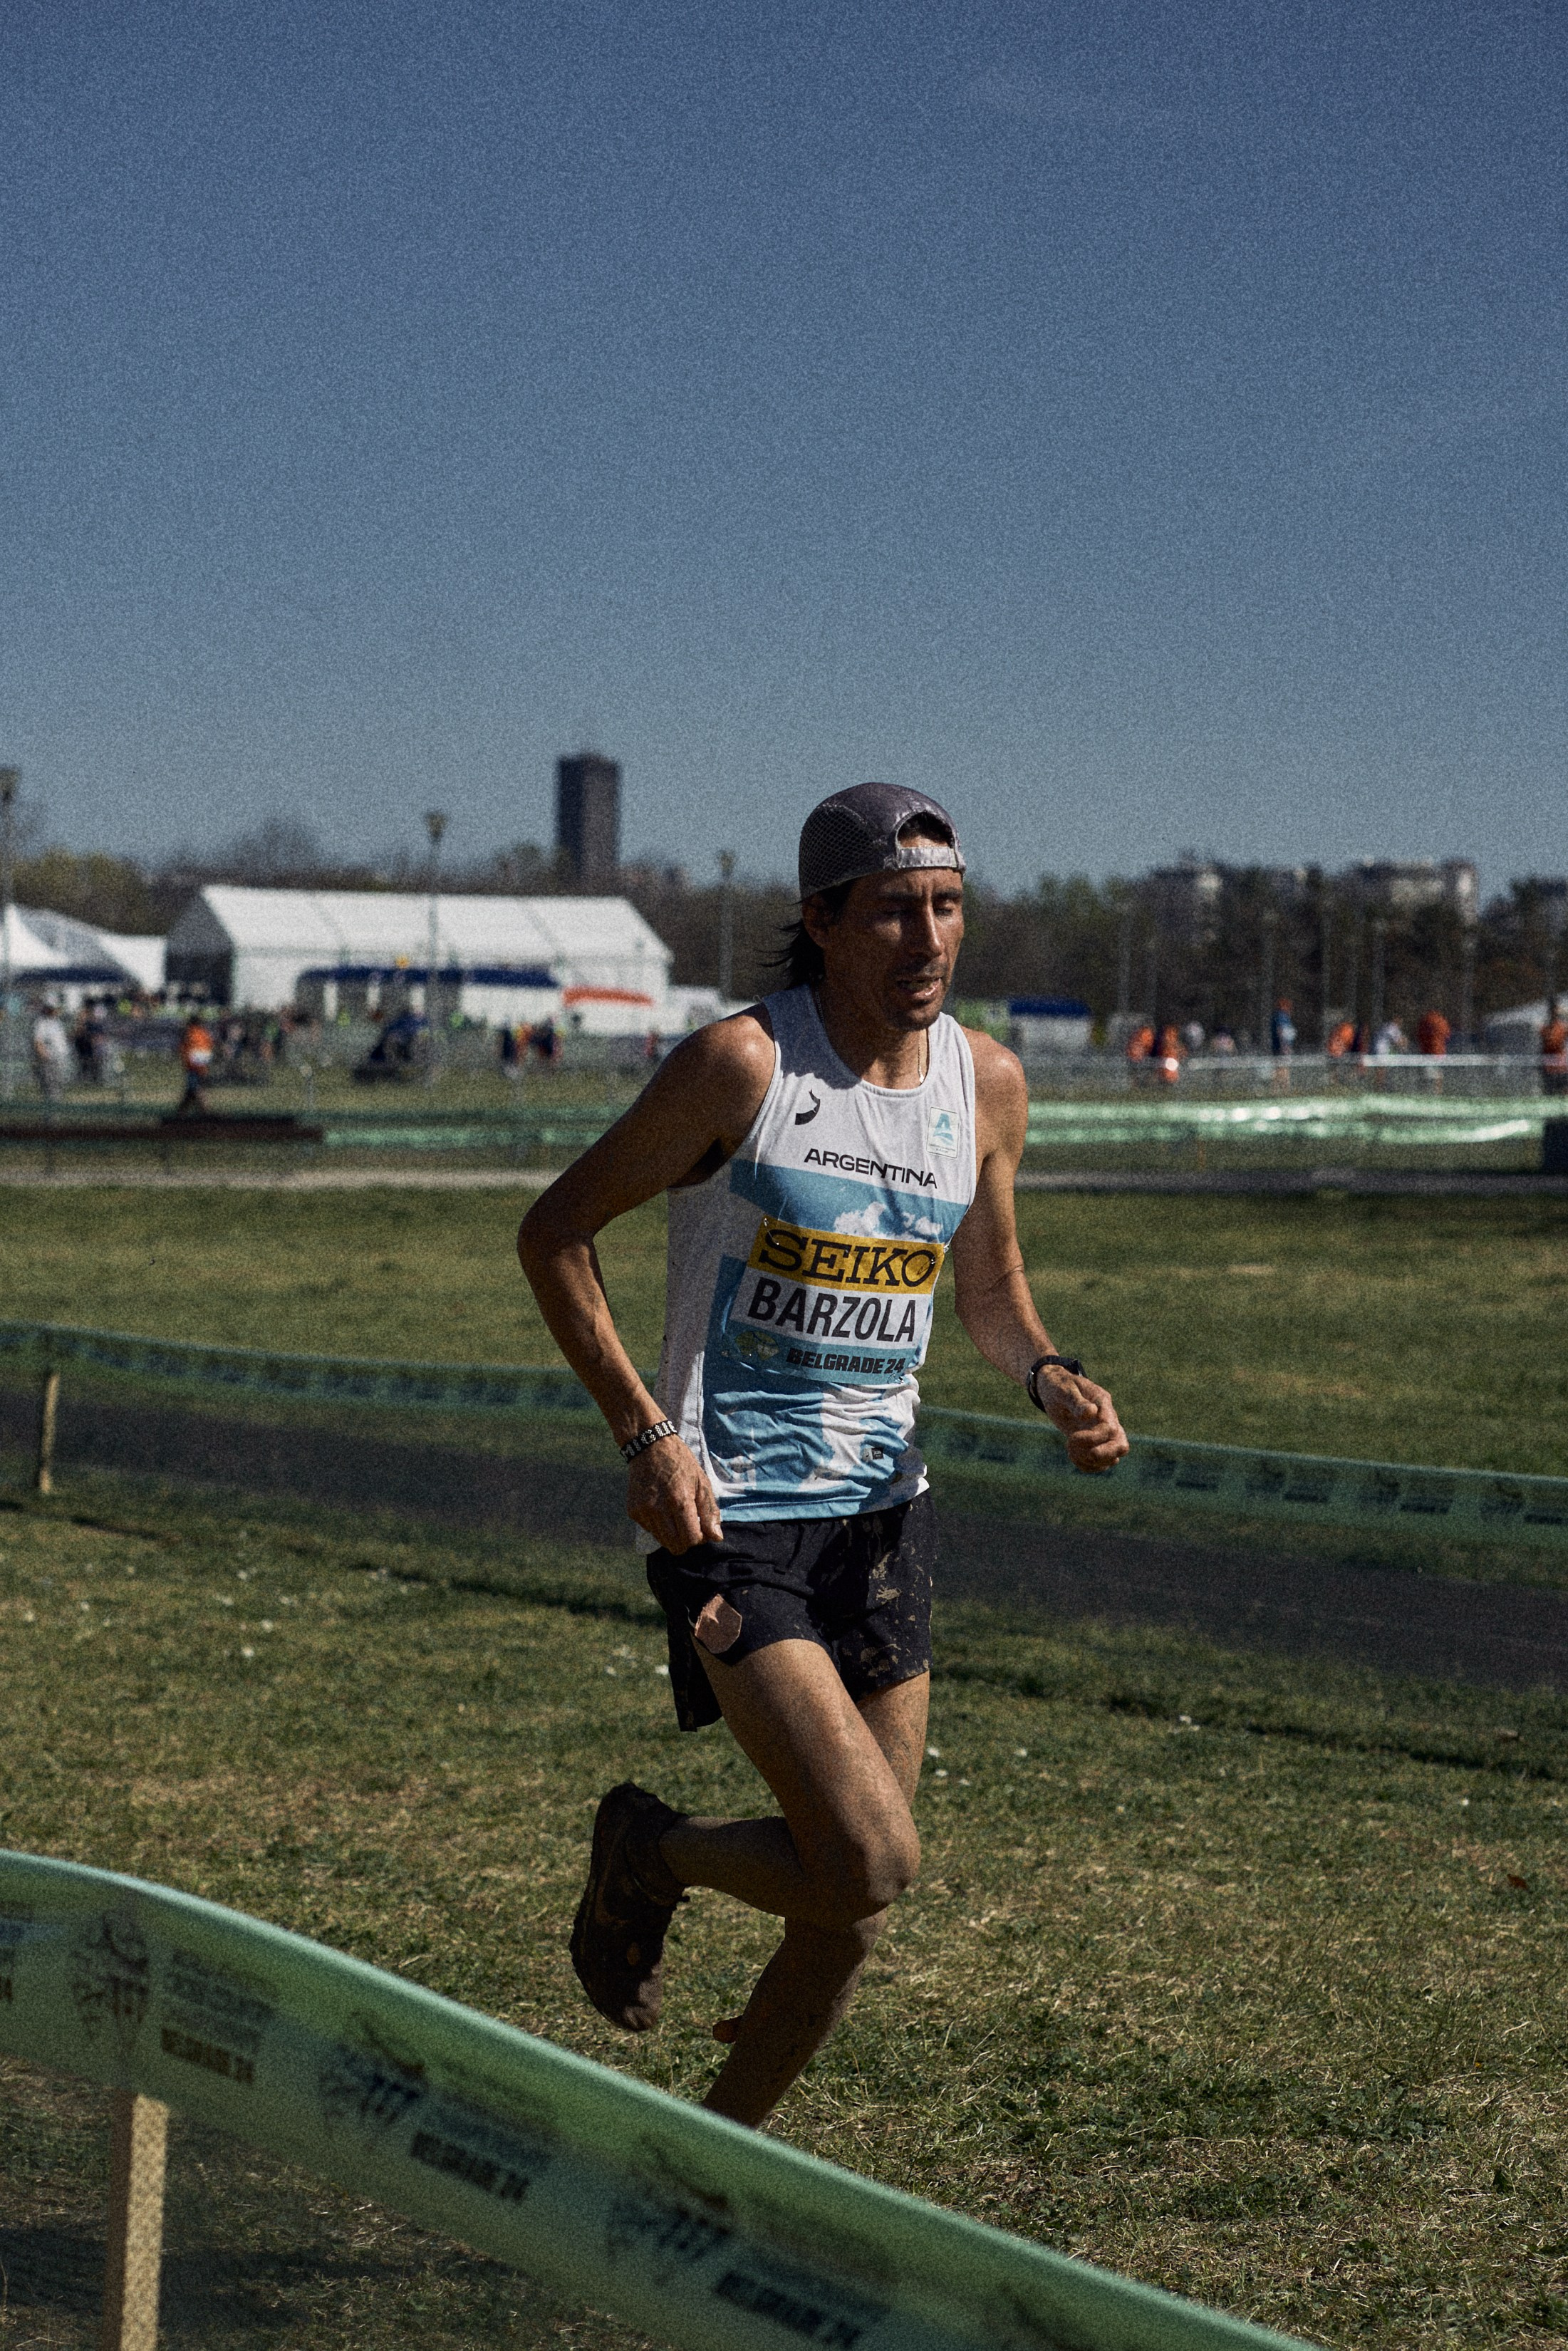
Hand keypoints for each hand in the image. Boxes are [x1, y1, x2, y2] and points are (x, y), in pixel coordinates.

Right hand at [627, 1434, 723, 1552]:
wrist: (649, 1446)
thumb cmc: (680, 1463)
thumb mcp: (702, 1482)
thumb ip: (709, 1512)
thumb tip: (716, 1538)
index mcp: (679, 1501)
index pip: (690, 1539)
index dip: (699, 1538)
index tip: (701, 1527)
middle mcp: (658, 1509)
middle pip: (675, 1546)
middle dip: (686, 1540)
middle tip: (690, 1523)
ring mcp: (643, 1511)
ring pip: (662, 1541)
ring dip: (673, 1533)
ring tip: (675, 1513)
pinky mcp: (633, 1511)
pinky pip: (650, 1530)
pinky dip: (659, 1525)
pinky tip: (662, 1507)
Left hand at [1034, 1370, 1128, 1474]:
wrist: (1054, 1388)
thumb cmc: (1059, 1386)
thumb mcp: (1064, 1390)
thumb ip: (1077, 1401)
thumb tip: (1091, 1413)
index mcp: (1103, 1404)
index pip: (1110, 1428)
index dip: (1094, 1438)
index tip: (1073, 1437)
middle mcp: (1107, 1420)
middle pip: (1121, 1444)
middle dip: (1104, 1455)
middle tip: (1085, 1453)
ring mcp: (1101, 1432)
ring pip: (1113, 1457)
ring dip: (1092, 1461)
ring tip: (1071, 1451)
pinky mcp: (1094, 1442)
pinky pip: (1101, 1462)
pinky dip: (1088, 1465)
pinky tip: (1073, 1455)